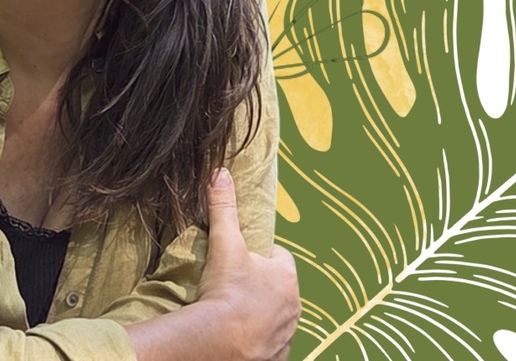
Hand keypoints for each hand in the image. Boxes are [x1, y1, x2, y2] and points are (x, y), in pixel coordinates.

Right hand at [196, 167, 298, 359]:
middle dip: (260, 286)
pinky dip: (258, 339)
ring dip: (260, 313)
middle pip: (278, 288)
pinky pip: (271, 343)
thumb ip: (223, 207)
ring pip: (276, 316)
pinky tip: (239, 336)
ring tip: (232, 312)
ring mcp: (287, 333)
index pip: (279, 258)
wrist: (220, 342)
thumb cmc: (227, 291)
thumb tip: (220, 172)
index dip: (260, 256)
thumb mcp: (224, 244)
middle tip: (232, 286)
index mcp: (287, 276)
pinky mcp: (277, 356)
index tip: (241, 260)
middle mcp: (294, 305)